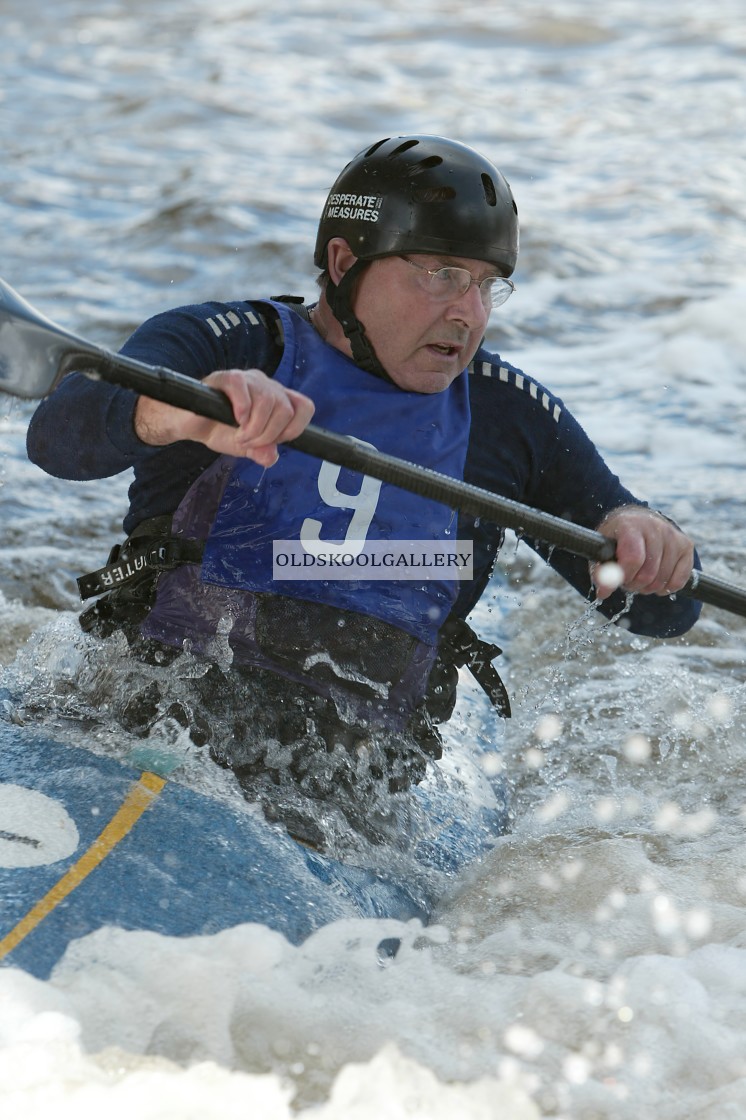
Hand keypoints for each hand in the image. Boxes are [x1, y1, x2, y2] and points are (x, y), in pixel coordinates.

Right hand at [134, 368, 314, 466]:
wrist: (190, 424)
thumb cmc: (220, 430)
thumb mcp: (246, 448)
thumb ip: (262, 452)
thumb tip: (271, 456)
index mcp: (278, 400)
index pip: (304, 407)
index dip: (293, 429)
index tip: (274, 442)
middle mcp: (267, 386)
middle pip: (286, 408)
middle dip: (268, 434)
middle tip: (248, 442)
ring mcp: (248, 380)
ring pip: (268, 400)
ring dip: (254, 427)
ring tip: (238, 435)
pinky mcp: (226, 377)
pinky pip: (242, 387)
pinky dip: (242, 408)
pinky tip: (234, 419)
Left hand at [591, 505, 693, 600]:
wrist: (637, 521)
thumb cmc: (618, 539)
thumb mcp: (603, 549)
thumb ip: (601, 571)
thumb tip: (604, 592)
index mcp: (630, 525)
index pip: (633, 558)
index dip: (625, 576)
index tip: (618, 581)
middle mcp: (655, 527)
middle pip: (648, 573)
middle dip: (634, 584)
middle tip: (627, 581)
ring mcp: (673, 535)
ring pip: (663, 579)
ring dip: (648, 587)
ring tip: (639, 579)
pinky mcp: (686, 545)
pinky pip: (679, 580)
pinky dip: (666, 588)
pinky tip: (656, 581)